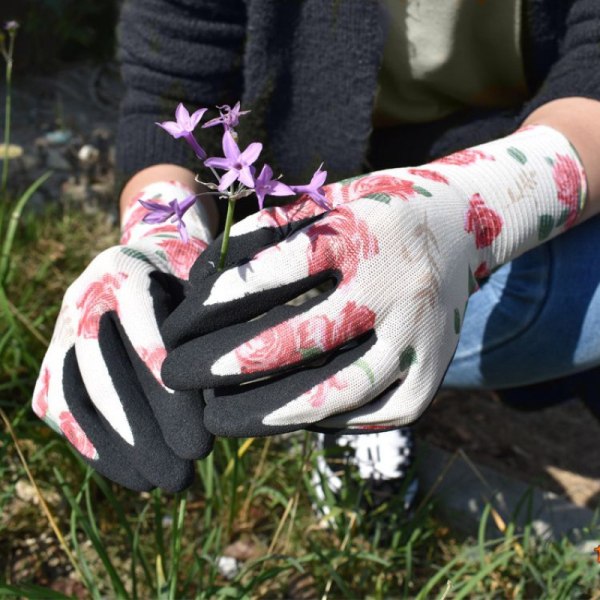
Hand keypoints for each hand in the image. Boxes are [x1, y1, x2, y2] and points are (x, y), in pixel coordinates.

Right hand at [32, 182, 212, 490]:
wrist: (148, 261)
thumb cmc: (191, 279)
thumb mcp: (208, 286)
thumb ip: (213, 326)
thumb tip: (230, 391)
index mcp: (127, 266)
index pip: (142, 319)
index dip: (165, 377)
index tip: (196, 433)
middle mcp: (85, 294)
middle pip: (100, 364)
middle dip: (142, 426)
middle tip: (183, 474)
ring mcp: (62, 328)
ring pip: (74, 393)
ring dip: (116, 446)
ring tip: (159, 483)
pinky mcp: (53, 360)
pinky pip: (59, 408)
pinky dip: (92, 447)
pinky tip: (132, 476)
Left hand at [161, 126, 585, 435]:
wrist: (465, 222)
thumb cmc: (384, 210)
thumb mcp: (336, 199)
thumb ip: (279, 225)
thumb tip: (212, 270)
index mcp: (366, 234)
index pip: (287, 265)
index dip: (228, 293)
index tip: (183, 320)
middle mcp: (397, 286)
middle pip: (309, 335)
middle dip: (235, 362)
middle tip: (182, 375)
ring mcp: (421, 333)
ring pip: (347, 388)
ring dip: (277, 412)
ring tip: (222, 419)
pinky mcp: (436, 366)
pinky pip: (384, 411)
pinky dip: (335, 424)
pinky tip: (295, 421)